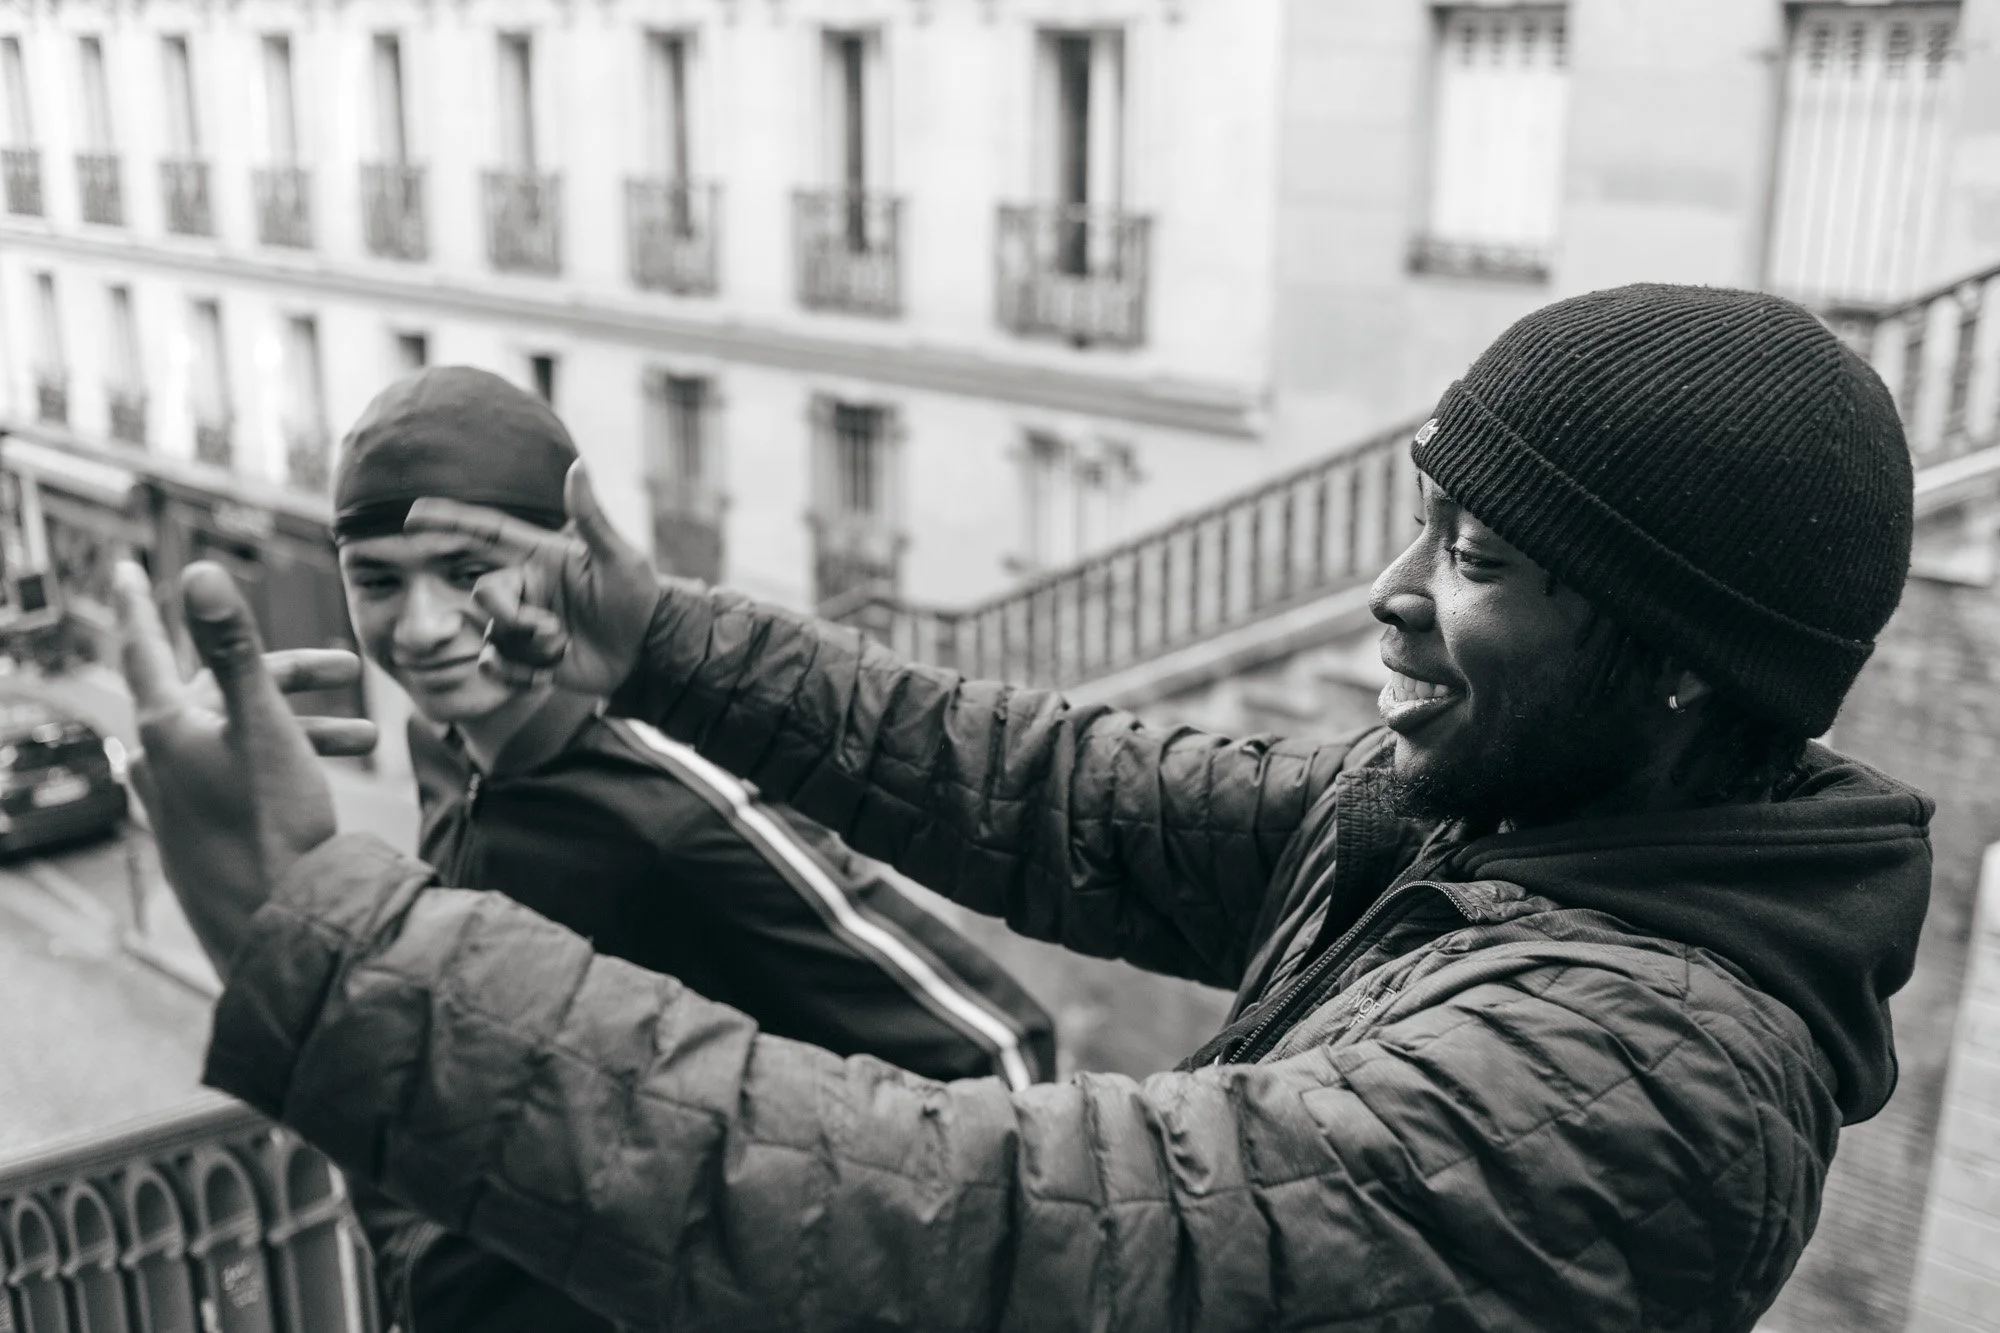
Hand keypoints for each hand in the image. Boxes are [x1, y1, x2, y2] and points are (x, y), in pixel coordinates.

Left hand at [114, 561, 341, 975]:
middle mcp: (158, 761)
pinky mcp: (198, 836)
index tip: (125, 572)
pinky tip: (321, 781)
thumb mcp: (266, 725)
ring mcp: (174, 803)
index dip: (140, 604)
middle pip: (215, 691)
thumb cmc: (273, 827)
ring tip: (366, 742)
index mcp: (166, 727)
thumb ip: (235, 647)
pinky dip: (278, 760)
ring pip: (234, 736)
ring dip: (299, 726)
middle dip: (287, 676)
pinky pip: (234, 775)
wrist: (278, 929)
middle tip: (347, 673)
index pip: (146, 646)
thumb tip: (199, 573)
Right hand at [405, 461, 656, 695]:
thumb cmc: (638, 599)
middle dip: (511, 616)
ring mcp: (522, 623)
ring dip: (529, 648)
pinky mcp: (524, 657)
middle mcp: (525, 587)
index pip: (485, 533)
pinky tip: (552, 672)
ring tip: (565, 647)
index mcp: (540, 557)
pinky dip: (522, 672)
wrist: (648, 652)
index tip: (411, 514)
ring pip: (493, 635)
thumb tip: (579, 464)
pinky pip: (497, 665)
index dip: (449, 521)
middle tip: (554, 631)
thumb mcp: (619, 558)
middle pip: (484, 595)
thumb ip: (591, 517)